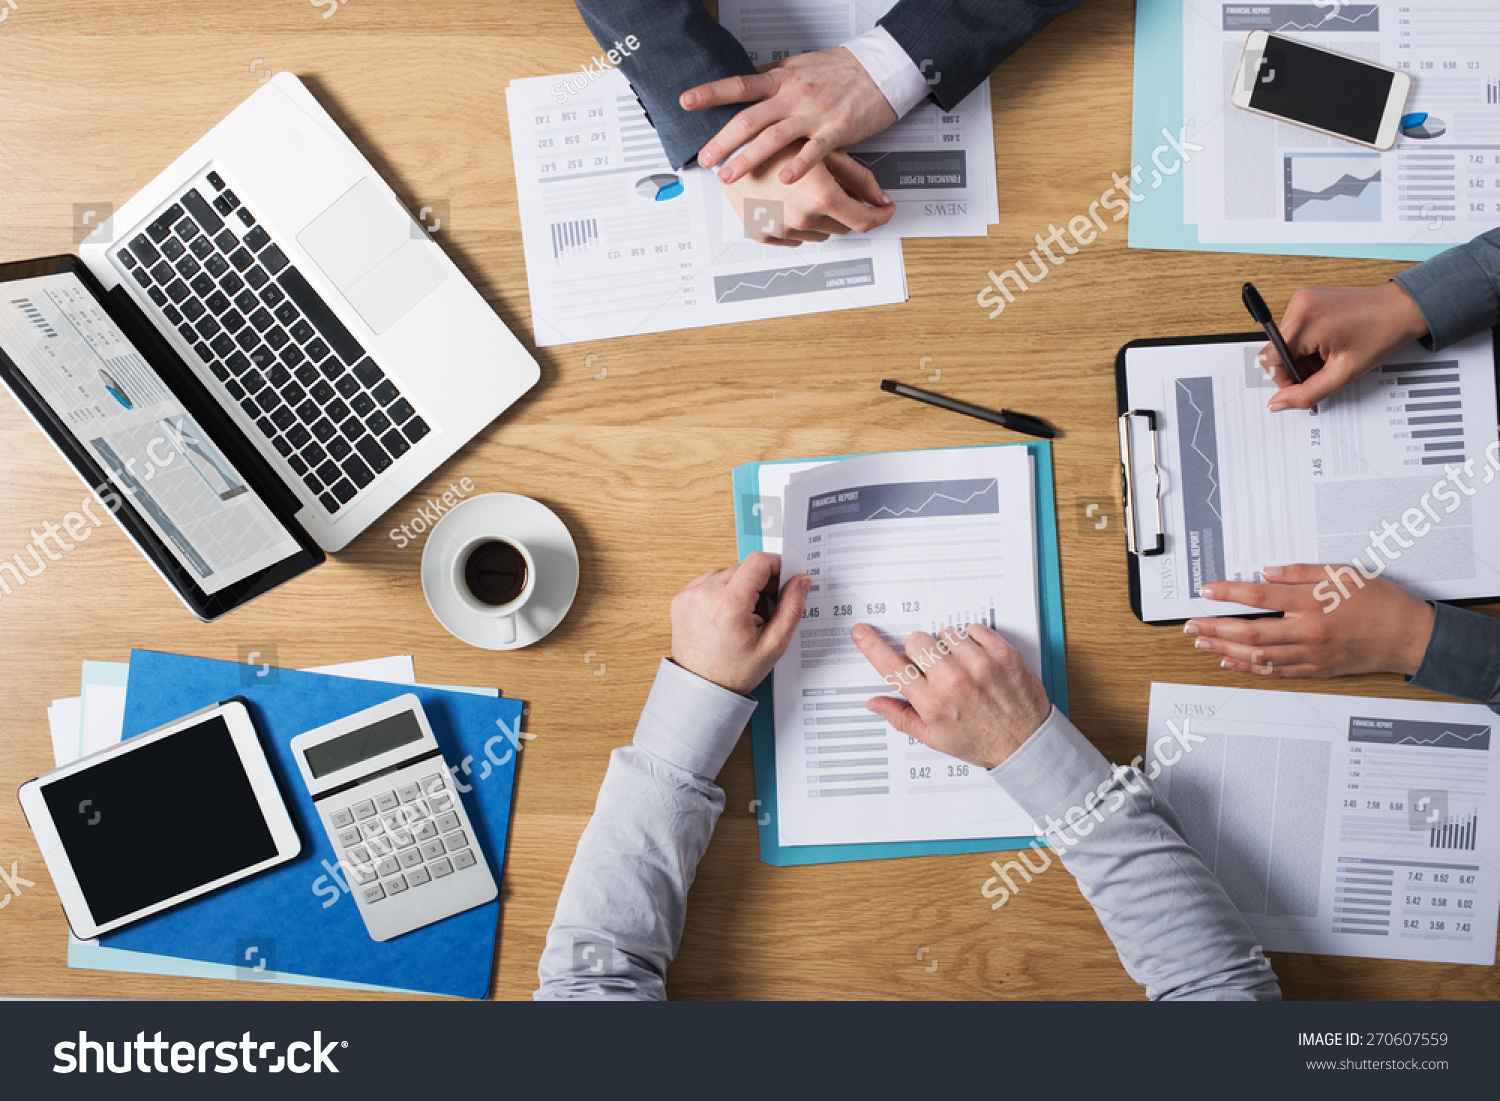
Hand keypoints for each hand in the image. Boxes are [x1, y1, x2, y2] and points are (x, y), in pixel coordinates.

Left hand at [670, 551, 809, 694]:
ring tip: (744, 617)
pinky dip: (722, 592)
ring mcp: (690, 594)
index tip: (784, 581)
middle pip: (744, 567)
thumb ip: (791, 607)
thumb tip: (801, 580)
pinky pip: (710, 582)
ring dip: (741, 587)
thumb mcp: (774, 645)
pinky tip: (727, 616)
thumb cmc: (734, 672)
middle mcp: (706, 593)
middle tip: (765, 610)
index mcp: (729, 604)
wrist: (701, 689)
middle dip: (760, 583)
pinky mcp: (681, 598)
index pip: (759, 562)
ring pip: (727, 572)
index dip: (777, 566)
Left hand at [683, 48, 897, 185]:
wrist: (880, 70)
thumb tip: (748, 80)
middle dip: (723, 141)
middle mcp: (794, 95)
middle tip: (704, 158)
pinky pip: (814, 151)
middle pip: (750, 118)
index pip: (740, 85)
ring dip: (748, 158)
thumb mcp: (800, 65)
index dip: (711, 93)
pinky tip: (785, 179)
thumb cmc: (841, 69)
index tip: (687, 101)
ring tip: (729, 175)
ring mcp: (813, 114)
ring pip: (774, 137)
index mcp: (782, 79)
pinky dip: (798, 166)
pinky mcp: (836, 130)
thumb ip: (773, 76)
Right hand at [721, 140, 893, 244]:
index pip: (864, 221)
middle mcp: (802, 218)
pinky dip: (798, 224)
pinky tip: (789, 201)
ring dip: (822, 217)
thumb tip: (880, 198)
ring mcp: (782, 229)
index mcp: (821, 196)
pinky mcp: (764, 234)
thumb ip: (859, 178)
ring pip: (820, 234)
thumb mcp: (825, 151)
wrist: (731, 147)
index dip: (880, 217)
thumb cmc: (775, 141)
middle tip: (836, 188)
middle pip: (843, 227)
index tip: (883, 212)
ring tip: (806, 190)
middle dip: (846, 210)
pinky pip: (794, 238)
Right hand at [850, 622, 1051, 769]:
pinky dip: (973, 640)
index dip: (872, 647)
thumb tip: (875, 704)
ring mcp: (979, 665)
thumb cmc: (982, 743)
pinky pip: (974, 629)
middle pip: (917, 641)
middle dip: (920, 652)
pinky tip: (978, 660)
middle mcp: (953, 681)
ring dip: (949, 647)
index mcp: (933, 703)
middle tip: (934, 668)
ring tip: (962, 667)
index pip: (892, 668)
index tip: (861, 632)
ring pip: (946, 634)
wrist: (1027, 744)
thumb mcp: (936, 738)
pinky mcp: (1002, 653)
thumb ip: (901, 717)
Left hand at [1185, 563, 1434, 677]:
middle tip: (1190, 624)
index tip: (1207, 590)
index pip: (1259, 596)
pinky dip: (1250, 667)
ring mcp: (1310, 654)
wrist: (1409, 636)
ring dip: (1224, 649)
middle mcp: (1308, 631)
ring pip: (1258, 654)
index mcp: (1313, 603)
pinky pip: (1275, 671)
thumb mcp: (1343, 573)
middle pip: (1250, 630)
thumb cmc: (1381, 602)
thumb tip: (1267, 572)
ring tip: (1201, 642)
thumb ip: (1302, 572)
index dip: (1228, 593)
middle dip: (1215, 627)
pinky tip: (1231, 663)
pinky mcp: (1316, 669)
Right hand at [1261, 282, 1428, 410]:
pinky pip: (1293, 328)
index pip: (1270, 360)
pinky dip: (1306, 341)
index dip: (1285, 379)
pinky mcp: (1305, 297)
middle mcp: (1299, 305)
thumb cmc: (1381, 334)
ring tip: (1329, 353)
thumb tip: (1277, 403)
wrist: (1401, 309)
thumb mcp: (1343, 373)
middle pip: (1276, 351)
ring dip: (1301, 355)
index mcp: (1305, 322)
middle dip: (1296, 366)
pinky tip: (1327, 341)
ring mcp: (1301, 298)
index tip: (1307, 382)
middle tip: (1325, 367)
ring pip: (1283, 341)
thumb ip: (1307, 393)